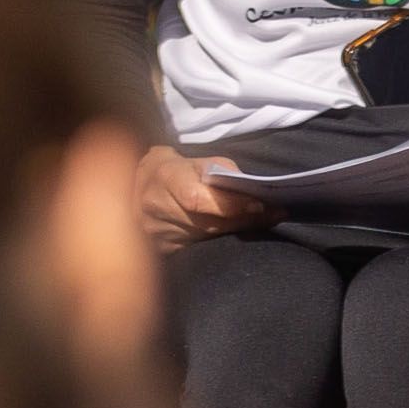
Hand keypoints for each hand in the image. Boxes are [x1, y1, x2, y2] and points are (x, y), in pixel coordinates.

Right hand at [139, 149, 280, 243]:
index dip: (230, 204)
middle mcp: (155, 207)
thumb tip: (250, 193)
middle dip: (242, 219)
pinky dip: (220, 241)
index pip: (198, 197)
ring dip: (236, 231)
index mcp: (164, 177)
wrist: (134, 187)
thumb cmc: (172, 169)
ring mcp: (155, 232)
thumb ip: (221, 172)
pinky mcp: (160, 248)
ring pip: (206, 238)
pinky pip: (198, 248)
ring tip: (261, 221)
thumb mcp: (194, 159)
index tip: (259, 205)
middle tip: (273, 215)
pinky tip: (235, 233)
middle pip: (207, 222)